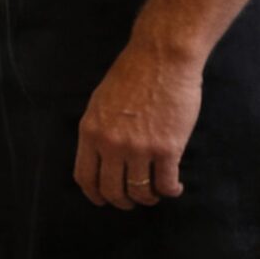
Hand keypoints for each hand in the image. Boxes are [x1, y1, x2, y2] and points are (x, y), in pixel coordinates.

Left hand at [74, 41, 200, 208]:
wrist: (162, 57)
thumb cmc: (133, 74)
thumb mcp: (101, 102)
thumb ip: (98, 130)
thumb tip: (100, 158)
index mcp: (91, 131)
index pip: (85, 177)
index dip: (95, 195)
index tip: (104, 200)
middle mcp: (111, 144)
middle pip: (112, 191)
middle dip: (123, 202)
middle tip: (133, 200)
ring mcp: (139, 148)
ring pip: (140, 192)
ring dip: (149, 197)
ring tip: (155, 191)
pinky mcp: (167, 149)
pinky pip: (166, 185)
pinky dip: (171, 191)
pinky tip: (175, 187)